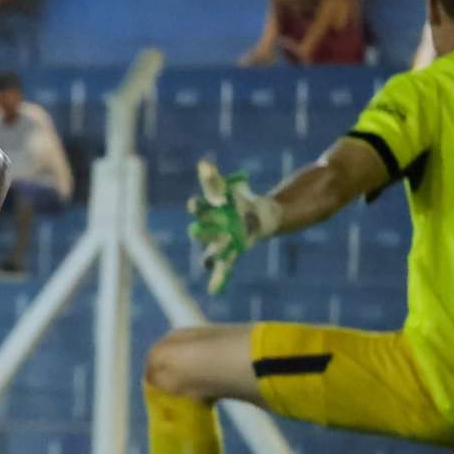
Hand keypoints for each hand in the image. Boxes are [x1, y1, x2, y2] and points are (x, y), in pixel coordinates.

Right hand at [188, 161, 279, 294]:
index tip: (194, 203)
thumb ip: (214, 180)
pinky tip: (214, 290)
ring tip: (206, 264)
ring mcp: (220, 243)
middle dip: (202, 231)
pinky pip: (223, 267)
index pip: (200, 209)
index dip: (197, 207)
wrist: (259, 217)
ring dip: (209, 257)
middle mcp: (210, 230)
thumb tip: (203, 163)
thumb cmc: (239, 203)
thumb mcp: (230, 190)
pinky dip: (218, 279)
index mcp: (209, 213)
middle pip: (204, 231)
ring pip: (211, 252)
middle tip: (197, 231)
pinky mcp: (231, 253)